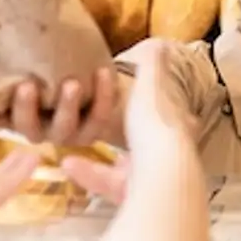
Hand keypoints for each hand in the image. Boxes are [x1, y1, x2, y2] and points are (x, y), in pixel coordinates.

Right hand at [0, 67, 120, 146]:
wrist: (90, 92)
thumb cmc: (47, 72)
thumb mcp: (26, 67)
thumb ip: (7, 57)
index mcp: (14, 118)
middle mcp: (37, 129)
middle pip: (27, 127)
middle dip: (26, 108)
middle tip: (27, 86)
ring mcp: (65, 133)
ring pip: (64, 127)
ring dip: (67, 106)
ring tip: (72, 83)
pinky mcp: (92, 130)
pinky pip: (99, 116)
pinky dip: (103, 95)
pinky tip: (104, 72)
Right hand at [59, 45, 196, 203]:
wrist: (160, 174)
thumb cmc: (156, 125)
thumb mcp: (151, 85)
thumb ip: (151, 66)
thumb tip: (157, 42)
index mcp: (174, 126)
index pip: (169, 116)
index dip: (155, 110)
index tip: (139, 108)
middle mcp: (169, 156)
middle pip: (146, 148)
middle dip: (124, 142)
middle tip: (99, 132)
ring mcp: (152, 181)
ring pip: (123, 171)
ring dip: (95, 162)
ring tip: (67, 151)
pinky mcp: (133, 198)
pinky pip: (107, 185)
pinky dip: (88, 174)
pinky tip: (66, 164)